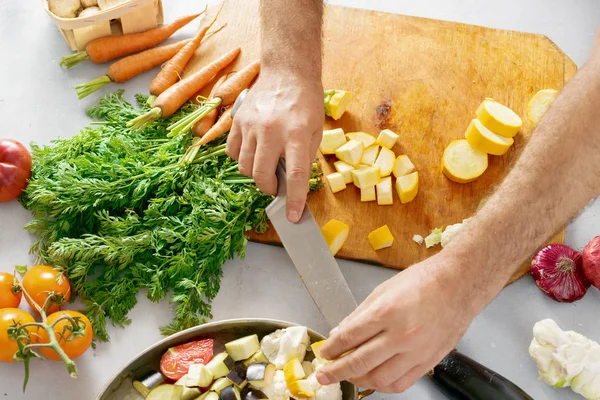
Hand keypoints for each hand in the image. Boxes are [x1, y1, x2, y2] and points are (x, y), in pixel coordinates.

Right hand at [226, 70, 323, 222]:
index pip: (295, 175)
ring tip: (266, 167)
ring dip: (255, 175)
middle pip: (262, 175)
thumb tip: (293, 183)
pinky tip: (254, 153)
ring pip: (244, 166)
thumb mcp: (316, 130)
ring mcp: (251, 125)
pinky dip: (242, 159)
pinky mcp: (238, 121)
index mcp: (296, 133)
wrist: (288, 71)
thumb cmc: (306, 102)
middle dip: (269, 188)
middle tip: (276, 186)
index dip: (293, 199)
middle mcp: (271, 130)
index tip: (292, 216)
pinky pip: (232, 151)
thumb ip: (304, 157)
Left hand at [316, 254, 489, 392]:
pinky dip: (383, 385)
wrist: (459, 285)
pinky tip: (373, 379)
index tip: (323, 354)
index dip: (331, 349)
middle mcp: (401, 335)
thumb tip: (340, 333)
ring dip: (358, 379)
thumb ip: (359, 315)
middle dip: (336, 371)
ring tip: (348, 375)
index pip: (349, 338)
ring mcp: (416, 351)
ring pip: (379, 378)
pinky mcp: (428, 361)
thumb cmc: (423, 281)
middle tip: (324, 375)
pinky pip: (401, 383)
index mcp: (386, 312)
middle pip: (359, 362)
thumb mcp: (383, 290)